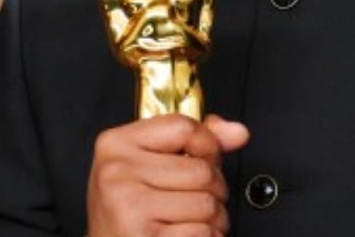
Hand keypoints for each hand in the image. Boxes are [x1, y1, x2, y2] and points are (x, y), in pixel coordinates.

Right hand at [87, 114, 249, 236]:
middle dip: (212, 189)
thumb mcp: (154, 164)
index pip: (184, 127)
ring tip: (187, 220)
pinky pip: (202, 231)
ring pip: (207, 203)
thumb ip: (198, 142)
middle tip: (190, 200)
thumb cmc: (131, 210)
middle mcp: (116, 173)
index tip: (201, 159)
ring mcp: (128, 205)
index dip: (207, 146)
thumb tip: (237, 132)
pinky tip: (182, 235)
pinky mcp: (142, 236)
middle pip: (203, 170)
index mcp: (116, 145)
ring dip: (212, 218)